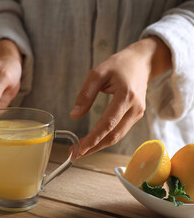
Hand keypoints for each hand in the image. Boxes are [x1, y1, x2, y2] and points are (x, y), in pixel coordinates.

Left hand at [70, 37, 171, 157]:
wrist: (142, 62)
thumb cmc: (119, 65)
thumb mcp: (98, 73)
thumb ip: (85, 94)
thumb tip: (74, 114)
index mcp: (126, 96)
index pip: (109, 123)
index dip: (94, 138)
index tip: (80, 148)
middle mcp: (135, 108)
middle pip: (114, 135)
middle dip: (94, 147)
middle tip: (75, 154)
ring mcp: (137, 113)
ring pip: (117, 136)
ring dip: (99, 145)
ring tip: (80, 150)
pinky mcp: (135, 116)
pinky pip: (120, 131)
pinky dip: (106, 139)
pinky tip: (93, 142)